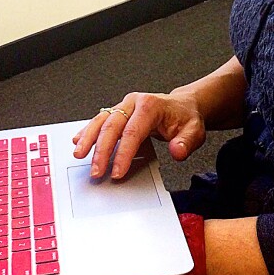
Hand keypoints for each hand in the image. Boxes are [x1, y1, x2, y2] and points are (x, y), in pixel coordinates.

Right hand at [72, 91, 206, 178]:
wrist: (182, 106)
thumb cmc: (185, 118)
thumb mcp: (194, 130)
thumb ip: (186, 142)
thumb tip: (177, 151)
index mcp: (150, 105)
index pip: (133, 131)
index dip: (123, 153)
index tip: (117, 172)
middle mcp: (133, 102)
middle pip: (112, 126)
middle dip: (101, 150)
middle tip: (96, 171)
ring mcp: (124, 106)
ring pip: (101, 120)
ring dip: (89, 139)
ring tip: (79, 155)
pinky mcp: (118, 111)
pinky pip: (100, 120)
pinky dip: (88, 130)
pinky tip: (78, 140)